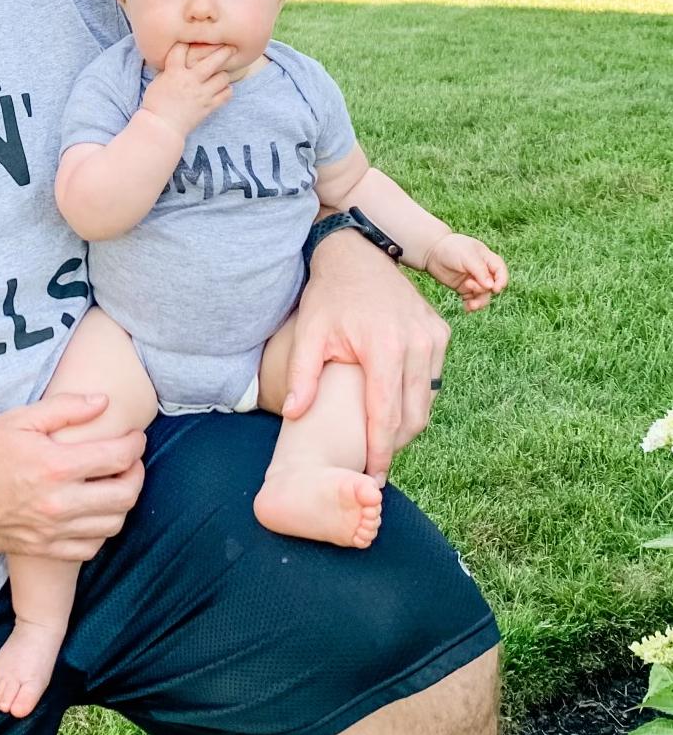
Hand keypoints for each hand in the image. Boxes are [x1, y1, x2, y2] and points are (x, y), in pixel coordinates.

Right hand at [0, 395, 145, 559]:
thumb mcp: (19, 418)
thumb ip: (65, 408)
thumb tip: (103, 401)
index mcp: (54, 466)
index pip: (117, 457)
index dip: (135, 444)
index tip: (136, 436)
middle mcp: (57, 503)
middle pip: (124, 496)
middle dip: (137, 473)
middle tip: (131, 460)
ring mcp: (50, 531)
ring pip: (112, 526)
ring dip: (122, 503)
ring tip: (114, 484)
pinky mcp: (41, 549)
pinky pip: (89, 549)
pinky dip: (101, 531)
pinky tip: (92, 512)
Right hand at [141, 42, 234, 138]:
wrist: (161, 127)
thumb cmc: (155, 104)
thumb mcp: (158, 82)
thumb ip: (170, 70)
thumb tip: (178, 61)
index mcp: (174, 73)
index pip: (182, 49)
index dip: (186, 42)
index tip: (193, 39)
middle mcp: (191, 81)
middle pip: (213, 61)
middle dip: (224, 52)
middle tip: (231, 47)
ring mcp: (202, 94)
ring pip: (223, 77)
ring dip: (223, 75)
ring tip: (221, 74)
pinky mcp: (209, 107)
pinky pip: (226, 95)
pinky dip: (226, 90)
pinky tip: (222, 89)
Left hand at [284, 228, 449, 484]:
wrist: (357, 256)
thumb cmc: (328, 296)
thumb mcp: (308, 332)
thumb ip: (301, 376)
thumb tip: (294, 416)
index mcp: (383, 346)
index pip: (385, 415)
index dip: (379, 451)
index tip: (371, 478)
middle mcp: (417, 342)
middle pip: (413, 415)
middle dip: (394, 445)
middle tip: (372, 464)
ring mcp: (434, 336)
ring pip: (427, 401)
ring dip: (407, 425)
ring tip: (380, 442)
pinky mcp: (441, 332)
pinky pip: (433, 381)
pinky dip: (416, 400)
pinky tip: (393, 410)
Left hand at [425, 233, 507, 311]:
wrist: (430, 251)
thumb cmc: (451, 248)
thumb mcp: (467, 256)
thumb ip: (480, 271)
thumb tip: (491, 287)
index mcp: (488, 259)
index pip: (501, 272)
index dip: (501, 281)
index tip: (494, 289)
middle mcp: (483, 271)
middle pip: (492, 287)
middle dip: (484, 291)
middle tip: (469, 286)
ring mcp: (474, 280)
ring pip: (483, 296)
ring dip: (479, 302)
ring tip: (471, 305)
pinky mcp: (463, 288)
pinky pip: (471, 300)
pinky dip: (470, 305)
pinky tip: (466, 308)